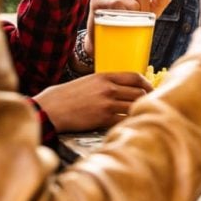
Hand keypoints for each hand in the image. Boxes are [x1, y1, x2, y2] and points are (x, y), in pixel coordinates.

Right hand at [33, 73, 152, 131]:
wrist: (50, 109)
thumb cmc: (65, 96)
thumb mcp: (88, 82)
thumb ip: (106, 83)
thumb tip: (123, 89)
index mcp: (105, 77)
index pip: (135, 76)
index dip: (146, 84)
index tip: (150, 89)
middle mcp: (109, 88)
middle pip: (139, 92)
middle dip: (146, 99)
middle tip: (149, 105)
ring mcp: (107, 103)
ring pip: (135, 106)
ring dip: (139, 111)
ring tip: (139, 116)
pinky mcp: (103, 119)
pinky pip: (124, 120)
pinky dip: (128, 122)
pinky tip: (127, 124)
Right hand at [84, 0, 171, 54]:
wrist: (111, 36)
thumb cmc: (133, 19)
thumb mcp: (151, 10)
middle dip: (146, 9)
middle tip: (142, 18)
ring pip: (130, 2)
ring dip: (134, 16)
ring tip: (128, 21)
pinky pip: (116, 5)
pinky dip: (122, 16)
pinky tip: (117, 20)